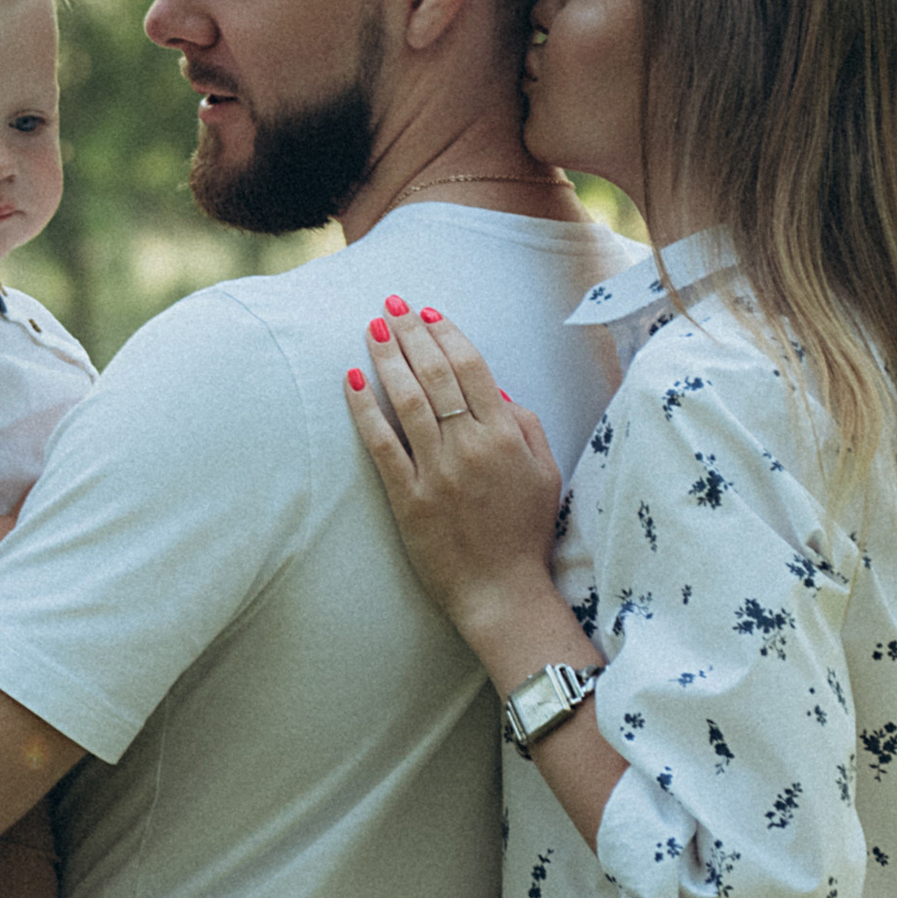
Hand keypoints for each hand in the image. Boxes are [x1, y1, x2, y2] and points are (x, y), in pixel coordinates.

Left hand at [345, 299, 565, 639]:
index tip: (429, 312)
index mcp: (506, 437)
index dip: (447, 334)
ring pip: (407, 401)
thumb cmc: (525, 532)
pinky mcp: (409, 498)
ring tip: (372, 328)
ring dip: (388, 358)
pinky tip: (352, 379)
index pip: (472, 368)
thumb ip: (526, 425)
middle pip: (436, 375)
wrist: (502, 592)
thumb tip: (498, 388)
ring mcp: (438, 472)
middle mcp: (470, 447)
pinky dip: (365, 408)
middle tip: (391, 305)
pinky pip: (382, 444)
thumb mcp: (545, 474)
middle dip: (411, 333)